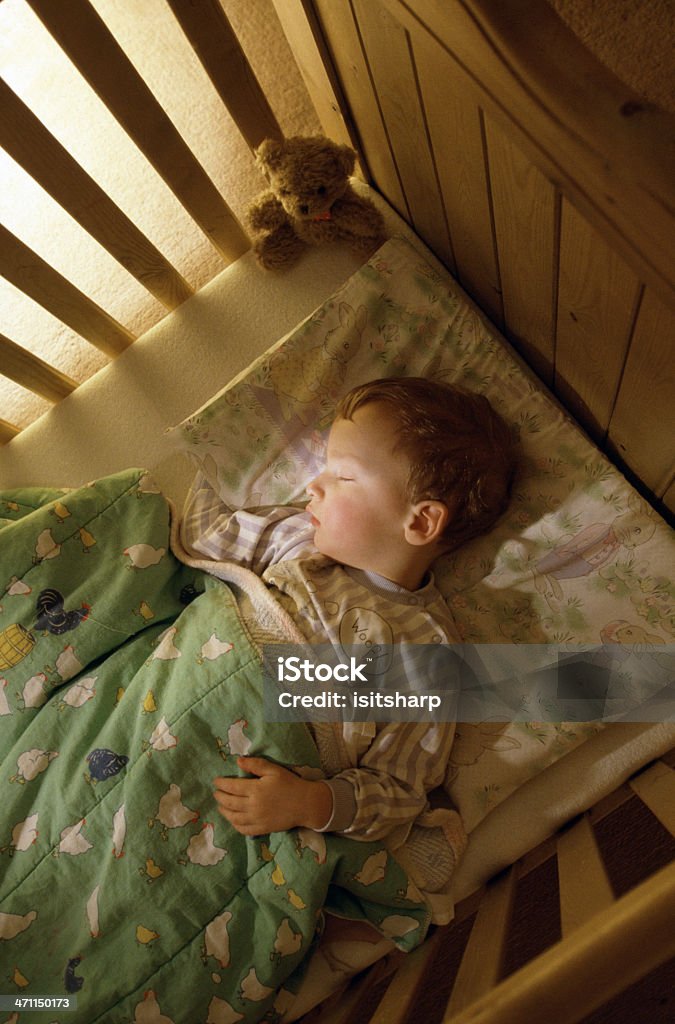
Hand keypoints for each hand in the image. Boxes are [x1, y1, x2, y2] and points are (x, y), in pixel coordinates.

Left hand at [213, 756, 331, 835]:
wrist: (305, 804)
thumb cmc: (290, 784)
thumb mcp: (274, 770)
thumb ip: (255, 764)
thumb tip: (238, 760)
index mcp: (255, 789)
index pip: (232, 787)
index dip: (221, 784)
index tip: (216, 781)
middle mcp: (253, 806)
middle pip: (229, 802)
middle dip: (220, 797)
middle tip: (216, 793)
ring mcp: (256, 819)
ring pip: (233, 817)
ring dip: (224, 811)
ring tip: (221, 806)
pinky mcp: (262, 829)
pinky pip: (243, 829)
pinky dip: (234, 825)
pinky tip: (233, 820)